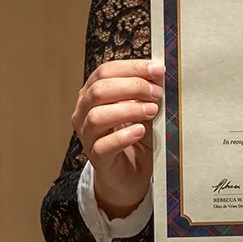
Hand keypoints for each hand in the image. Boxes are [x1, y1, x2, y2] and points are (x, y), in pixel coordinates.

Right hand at [70, 58, 163, 218]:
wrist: (131, 173)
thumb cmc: (135, 137)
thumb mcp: (143, 110)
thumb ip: (146, 93)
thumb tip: (158, 72)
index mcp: (92, 94)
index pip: (105, 72)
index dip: (132, 68)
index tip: (157, 70)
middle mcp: (83, 113)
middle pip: (99, 90)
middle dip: (132, 87)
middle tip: (156, 93)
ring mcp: (87, 136)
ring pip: (97, 116)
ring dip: (128, 109)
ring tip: (152, 111)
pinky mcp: (96, 158)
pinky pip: (103, 145)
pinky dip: (123, 136)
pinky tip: (140, 131)